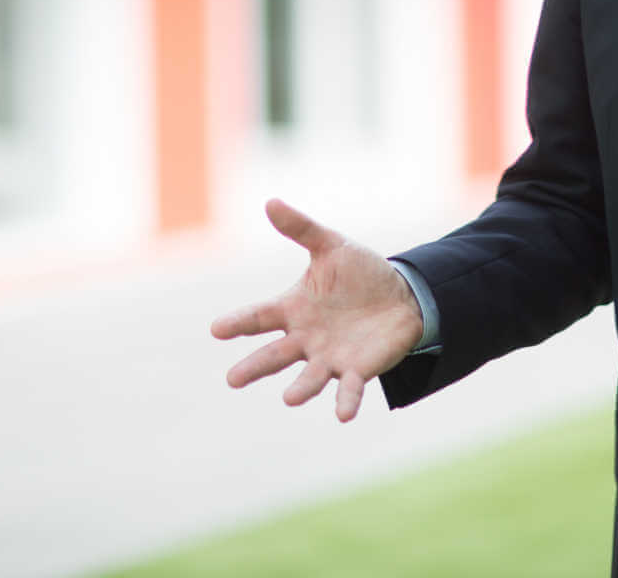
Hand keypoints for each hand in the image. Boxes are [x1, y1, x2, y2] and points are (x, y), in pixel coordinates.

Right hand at [210, 198, 424, 421]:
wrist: (400, 296)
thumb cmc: (359, 273)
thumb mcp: (331, 246)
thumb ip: (301, 229)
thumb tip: (270, 202)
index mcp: (294, 309)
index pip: (260, 317)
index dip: (238, 323)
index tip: (216, 329)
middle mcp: (305, 338)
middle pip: (275, 355)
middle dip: (255, 367)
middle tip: (232, 379)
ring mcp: (329, 357)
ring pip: (309, 377)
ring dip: (300, 389)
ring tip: (288, 399)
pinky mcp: (357, 370)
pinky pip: (349, 388)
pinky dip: (346, 401)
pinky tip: (343, 415)